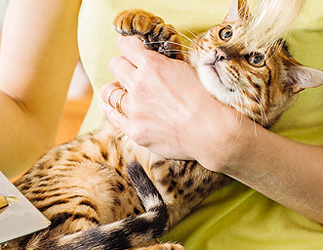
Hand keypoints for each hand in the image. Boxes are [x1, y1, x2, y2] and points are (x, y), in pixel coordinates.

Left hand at [100, 36, 243, 162]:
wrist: (213, 131)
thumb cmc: (208, 98)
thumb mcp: (188, 68)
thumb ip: (166, 63)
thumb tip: (156, 59)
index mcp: (152, 65)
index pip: (125, 45)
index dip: (130, 46)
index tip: (133, 50)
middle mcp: (139, 85)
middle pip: (115, 65)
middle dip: (123, 65)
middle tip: (132, 72)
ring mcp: (135, 110)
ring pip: (109, 92)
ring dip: (116, 89)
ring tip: (126, 92)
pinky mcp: (135, 131)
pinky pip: (113, 116)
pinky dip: (114, 109)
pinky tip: (120, 108)